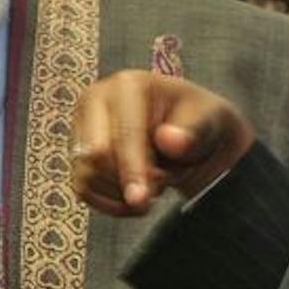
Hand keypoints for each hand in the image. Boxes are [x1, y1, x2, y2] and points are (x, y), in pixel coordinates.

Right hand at [71, 71, 254, 215]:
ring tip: (153, 185)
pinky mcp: (77, 152)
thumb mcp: (211, 120)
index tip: (142, 201)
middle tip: (163, 183)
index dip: (133, 171)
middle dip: (130, 181)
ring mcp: (82, 126)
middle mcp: (96, 99)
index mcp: (128, 85)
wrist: (191, 132)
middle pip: (95, 157)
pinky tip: (134, 199)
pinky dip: (109, 203)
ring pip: (86, 176)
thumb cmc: (201, 121)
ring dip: (122, 194)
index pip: (122, 135)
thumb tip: (168, 141)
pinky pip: (82, 190)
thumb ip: (194, 131)